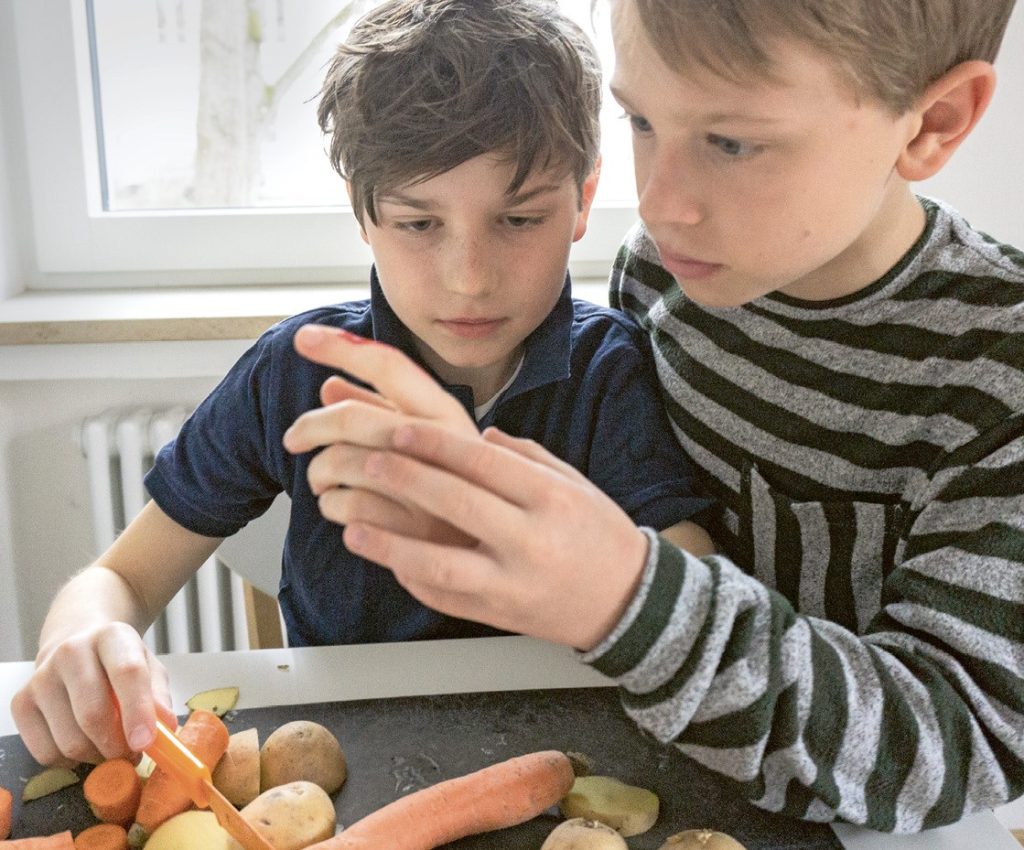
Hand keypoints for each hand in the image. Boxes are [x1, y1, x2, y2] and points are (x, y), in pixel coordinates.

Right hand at [11, 622, 173, 765]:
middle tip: (131, 755)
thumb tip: (164, 729)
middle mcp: (71, 651)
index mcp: (112, 636)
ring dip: (96, 756)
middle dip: (117, 746)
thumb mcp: (149, 669)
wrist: (76, 644)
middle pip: (93, 714)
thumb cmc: (119, 662)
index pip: (127, 673)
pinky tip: (82, 743)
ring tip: (109, 746)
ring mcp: (41, 677)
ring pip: (70, 740)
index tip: (145, 743)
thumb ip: (159, 697)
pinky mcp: (20, 702)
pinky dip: (69, 761)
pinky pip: (46, 752)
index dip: (137, 712)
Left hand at [285, 325, 649, 649]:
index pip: (484, 464)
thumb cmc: (599, 534)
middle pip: (456, 505)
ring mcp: (513, 584)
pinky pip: (445, 597)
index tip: (398, 429)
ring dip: (391, 543)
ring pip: (441, 564)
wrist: (628, 602)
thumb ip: (523, 456)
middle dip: (405, 480)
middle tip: (367, 460)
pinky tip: (384, 559)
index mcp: (551, 499)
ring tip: (353, 524)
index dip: (435, 445)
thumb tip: (478, 434)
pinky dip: (410, 577)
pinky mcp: (499, 616)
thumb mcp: (572, 482)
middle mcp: (531, 541)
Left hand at [285, 325, 477, 545]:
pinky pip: (347, 508)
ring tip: (324, 483)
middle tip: (294, 439)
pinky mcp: (414, 535)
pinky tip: (341, 511)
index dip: (341, 348)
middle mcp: (443, 448)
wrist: (507, 555)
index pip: (390, 367)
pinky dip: (332, 508)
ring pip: (342, 464)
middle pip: (353, 418)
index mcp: (448, 417)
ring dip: (319, 473)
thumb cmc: (463, 493)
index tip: (304, 337)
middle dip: (310, 426)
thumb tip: (330, 386)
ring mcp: (431, 493)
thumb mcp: (434, 443)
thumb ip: (382, 411)